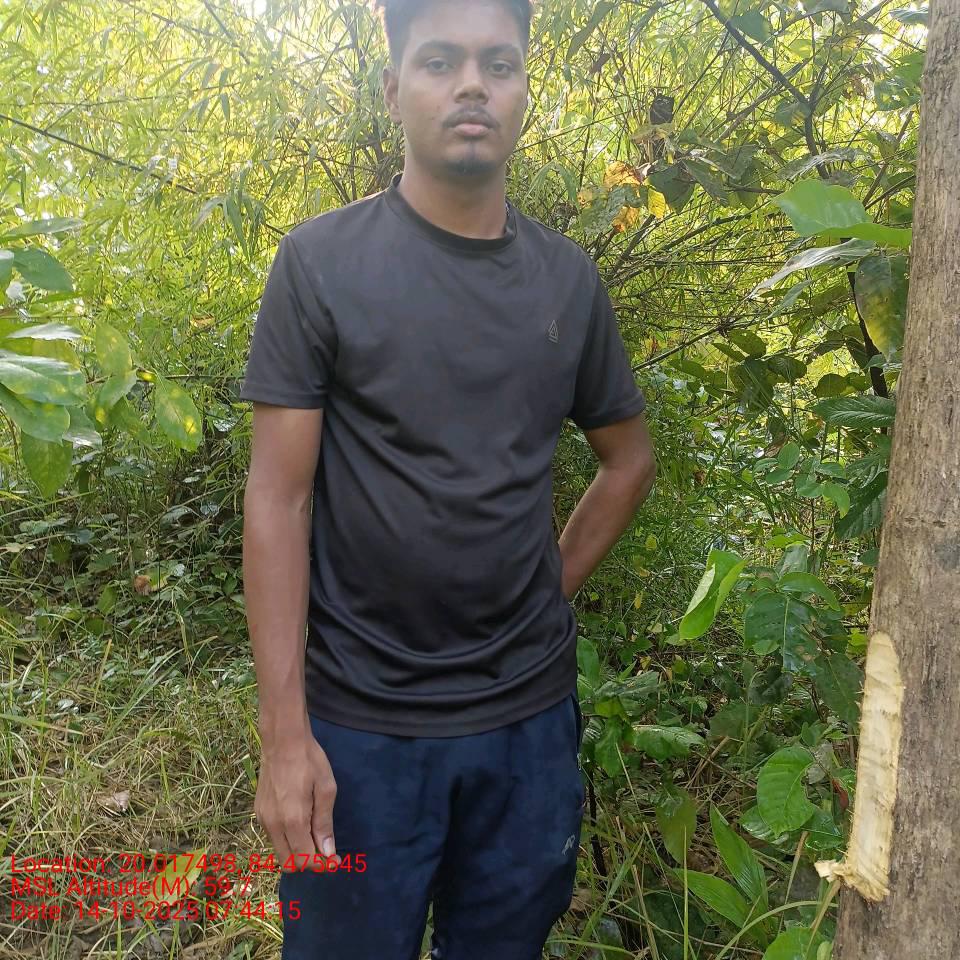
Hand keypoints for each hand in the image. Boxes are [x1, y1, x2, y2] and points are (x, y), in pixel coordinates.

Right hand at [254, 732, 337, 871]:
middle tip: (326, 850)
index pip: (305, 858)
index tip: (336, 859)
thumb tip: (327, 853)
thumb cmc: (310, 761)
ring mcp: (262, 819)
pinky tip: (300, 821)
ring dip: (297, 851)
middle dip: (309, 862)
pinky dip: (287, 839)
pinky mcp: (258, 812)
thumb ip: (324, 823)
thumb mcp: (326, 789)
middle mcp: (273, 825)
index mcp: (292, 820)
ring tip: (314, 833)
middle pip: (289, 863)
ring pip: (280, 851)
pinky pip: (273, 837)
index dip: (322, 865)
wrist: (282, 741)